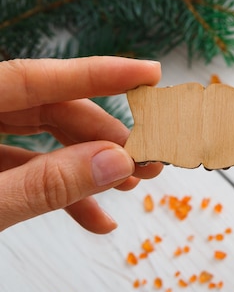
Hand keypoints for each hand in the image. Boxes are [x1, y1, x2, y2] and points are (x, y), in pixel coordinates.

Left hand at [0, 56, 162, 233]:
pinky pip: (27, 172)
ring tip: (128, 187)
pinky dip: (61, 193)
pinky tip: (95, 217)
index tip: (149, 74)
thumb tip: (115, 162)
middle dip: (102, 137)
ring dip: (90, 166)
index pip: (34, 78)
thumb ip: (45, 184)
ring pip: (43, 140)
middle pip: (49, 109)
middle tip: (145, 159)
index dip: (96, 74)